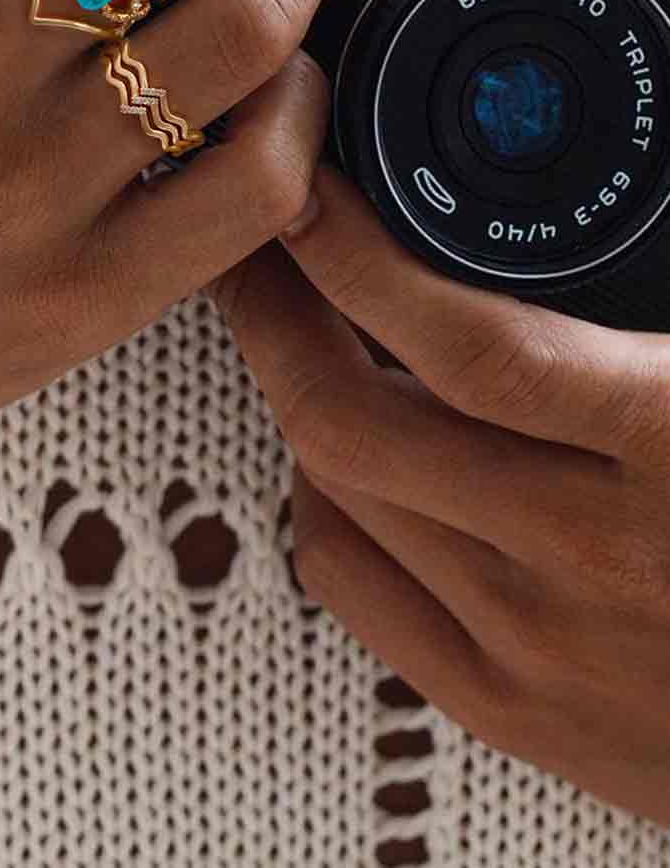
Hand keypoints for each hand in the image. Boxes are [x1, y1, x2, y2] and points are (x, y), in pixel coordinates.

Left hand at [212, 163, 669, 825]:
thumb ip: (662, 285)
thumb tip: (645, 167)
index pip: (467, 343)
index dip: (356, 254)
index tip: (306, 187)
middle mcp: (595, 558)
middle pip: (350, 418)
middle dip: (271, 313)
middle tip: (253, 243)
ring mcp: (542, 650)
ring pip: (333, 492)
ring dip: (294, 392)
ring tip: (295, 323)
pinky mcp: (513, 715)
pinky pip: (349, 581)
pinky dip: (320, 497)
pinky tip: (344, 451)